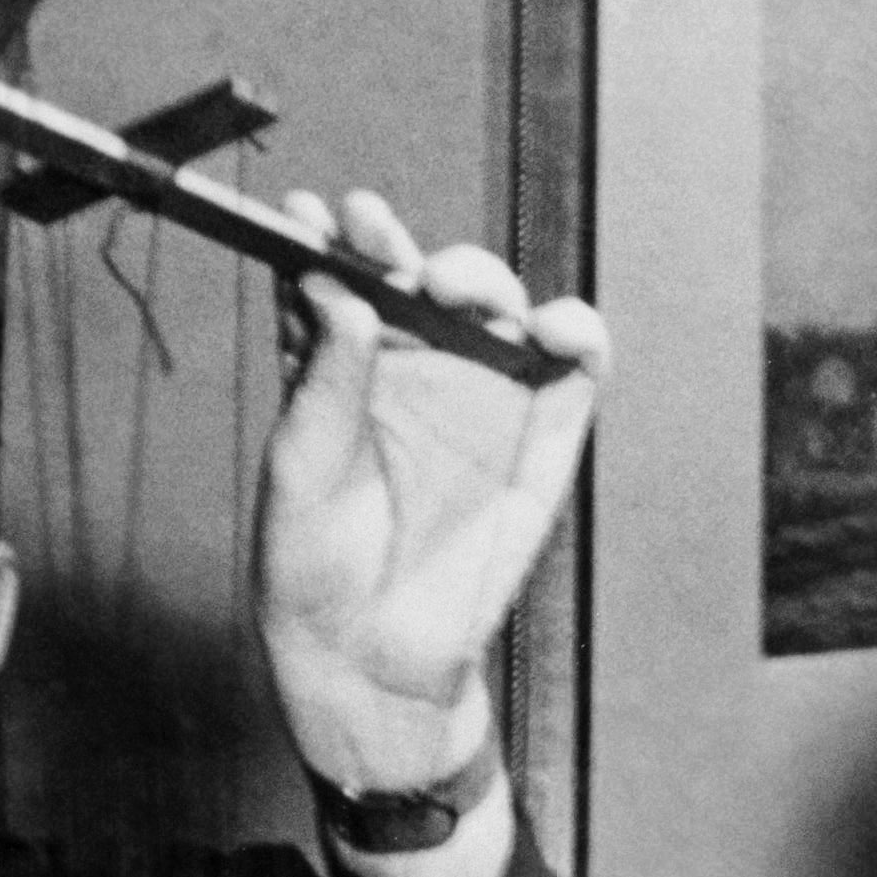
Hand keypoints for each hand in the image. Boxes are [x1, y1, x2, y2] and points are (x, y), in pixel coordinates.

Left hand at [254, 187, 604, 795]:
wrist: (369, 662)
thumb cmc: (316, 571)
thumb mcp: (300, 469)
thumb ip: (324, 378)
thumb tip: (343, 289)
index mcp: (343, 367)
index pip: (338, 278)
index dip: (325, 236)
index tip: (301, 213)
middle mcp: (414, 367)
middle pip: (415, 273)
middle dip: (393, 241)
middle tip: (369, 230)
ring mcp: (482, 392)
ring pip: (495, 300)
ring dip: (476, 274)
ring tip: (444, 286)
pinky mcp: (543, 431)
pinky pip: (576, 359)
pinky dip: (574, 328)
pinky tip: (544, 326)